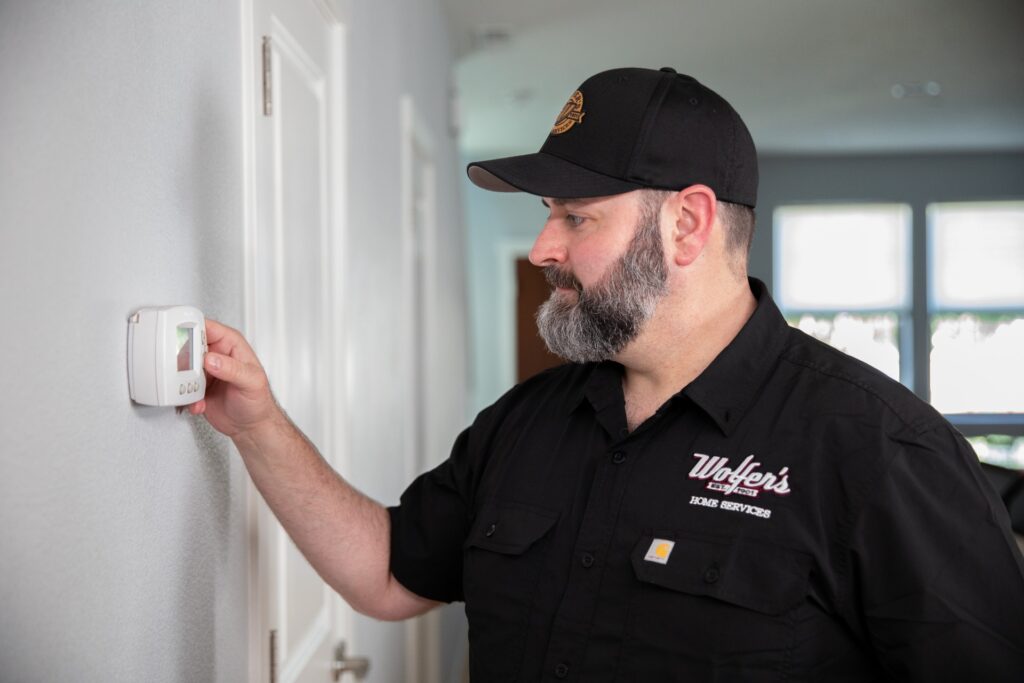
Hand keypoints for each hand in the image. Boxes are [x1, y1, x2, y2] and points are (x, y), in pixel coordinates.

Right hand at [189, 319, 279, 438]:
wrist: (251, 426)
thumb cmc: (258, 401)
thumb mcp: (251, 382)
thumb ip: (232, 369)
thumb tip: (211, 359)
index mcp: (230, 344)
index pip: (207, 327)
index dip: (191, 329)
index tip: (181, 339)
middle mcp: (215, 355)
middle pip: (188, 346)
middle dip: (182, 358)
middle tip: (185, 370)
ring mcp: (204, 371)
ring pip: (181, 367)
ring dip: (182, 380)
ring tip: (193, 390)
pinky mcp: (195, 388)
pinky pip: (181, 388)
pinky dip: (186, 398)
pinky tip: (198, 404)